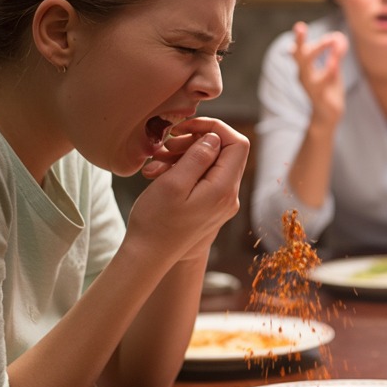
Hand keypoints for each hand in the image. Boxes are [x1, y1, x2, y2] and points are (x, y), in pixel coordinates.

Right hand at [130, 118, 248, 261]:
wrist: (148, 257)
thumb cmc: (156, 222)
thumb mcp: (174, 183)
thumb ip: (198, 157)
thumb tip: (214, 138)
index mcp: (224, 189)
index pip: (237, 143)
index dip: (213, 128)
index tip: (185, 129)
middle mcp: (229, 196)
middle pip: (223, 152)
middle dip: (192, 143)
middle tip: (164, 148)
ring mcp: (221, 203)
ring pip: (209, 165)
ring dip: (182, 157)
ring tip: (155, 164)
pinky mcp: (210, 207)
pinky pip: (202, 179)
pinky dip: (182, 171)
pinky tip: (158, 175)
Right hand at [290, 21, 346, 126]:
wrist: (328, 116)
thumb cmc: (328, 91)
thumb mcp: (333, 70)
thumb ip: (335, 55)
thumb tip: (339, 37)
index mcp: (305, 68)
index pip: (302, 49)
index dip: (314, 40)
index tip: (333, 36)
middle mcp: (303, 76)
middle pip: (299, 56)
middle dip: (299, 41)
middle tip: (299, 26)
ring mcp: (309, 86)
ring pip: (307, 68)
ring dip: (317, 52)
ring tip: (330, 39)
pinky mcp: (318, 96)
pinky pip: (322, 83)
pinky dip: (328, 72)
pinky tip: (334, 64)